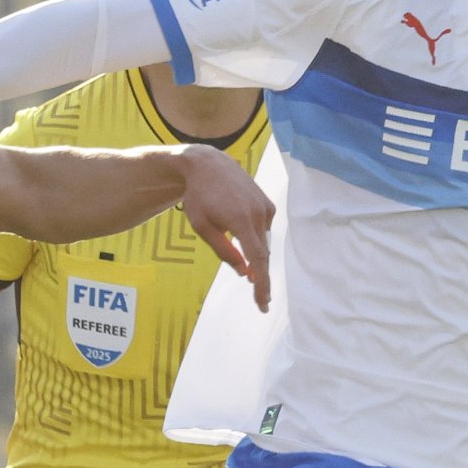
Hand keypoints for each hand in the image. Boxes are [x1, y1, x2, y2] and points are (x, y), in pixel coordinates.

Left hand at [174, 146, 273, 311]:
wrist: (208, 164)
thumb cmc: (199, 197)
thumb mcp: (203, 227)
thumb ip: (224, 252)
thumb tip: (245, 272)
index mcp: (241, 220)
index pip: (258, 260)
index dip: (262, 284)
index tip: (263, 303)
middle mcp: (258, 214)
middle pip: (263, 255)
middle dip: (260, 277)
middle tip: (259, 300)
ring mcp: (265, 208)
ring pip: (263, 243)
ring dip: (253, 253)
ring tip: (232, 240)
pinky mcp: (268, 204)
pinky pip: (263, 230)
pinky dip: (254, 237)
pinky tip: (238, 226)